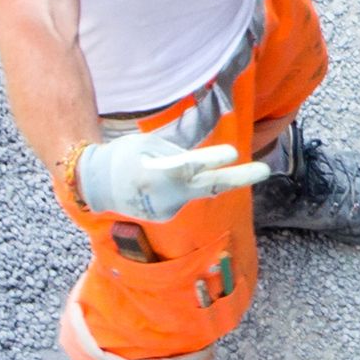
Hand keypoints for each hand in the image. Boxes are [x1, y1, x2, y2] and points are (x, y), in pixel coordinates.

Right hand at [73, 128, 267, 222]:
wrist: (93, 186)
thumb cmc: (123, 157)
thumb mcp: (146, 144)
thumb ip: (177, 150)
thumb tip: (203, 158)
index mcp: (158, 172)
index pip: (191, 165)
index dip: (213, 159)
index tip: (234, 154)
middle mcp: (166, 194)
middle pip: (210, 185)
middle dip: (240, 178)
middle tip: (266, 170)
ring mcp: (167, 208)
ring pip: (195, 189)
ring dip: (195, 178)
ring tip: (160, 172)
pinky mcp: (166, 215)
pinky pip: (182, 196)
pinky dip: (178, 187)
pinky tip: (157, 185)